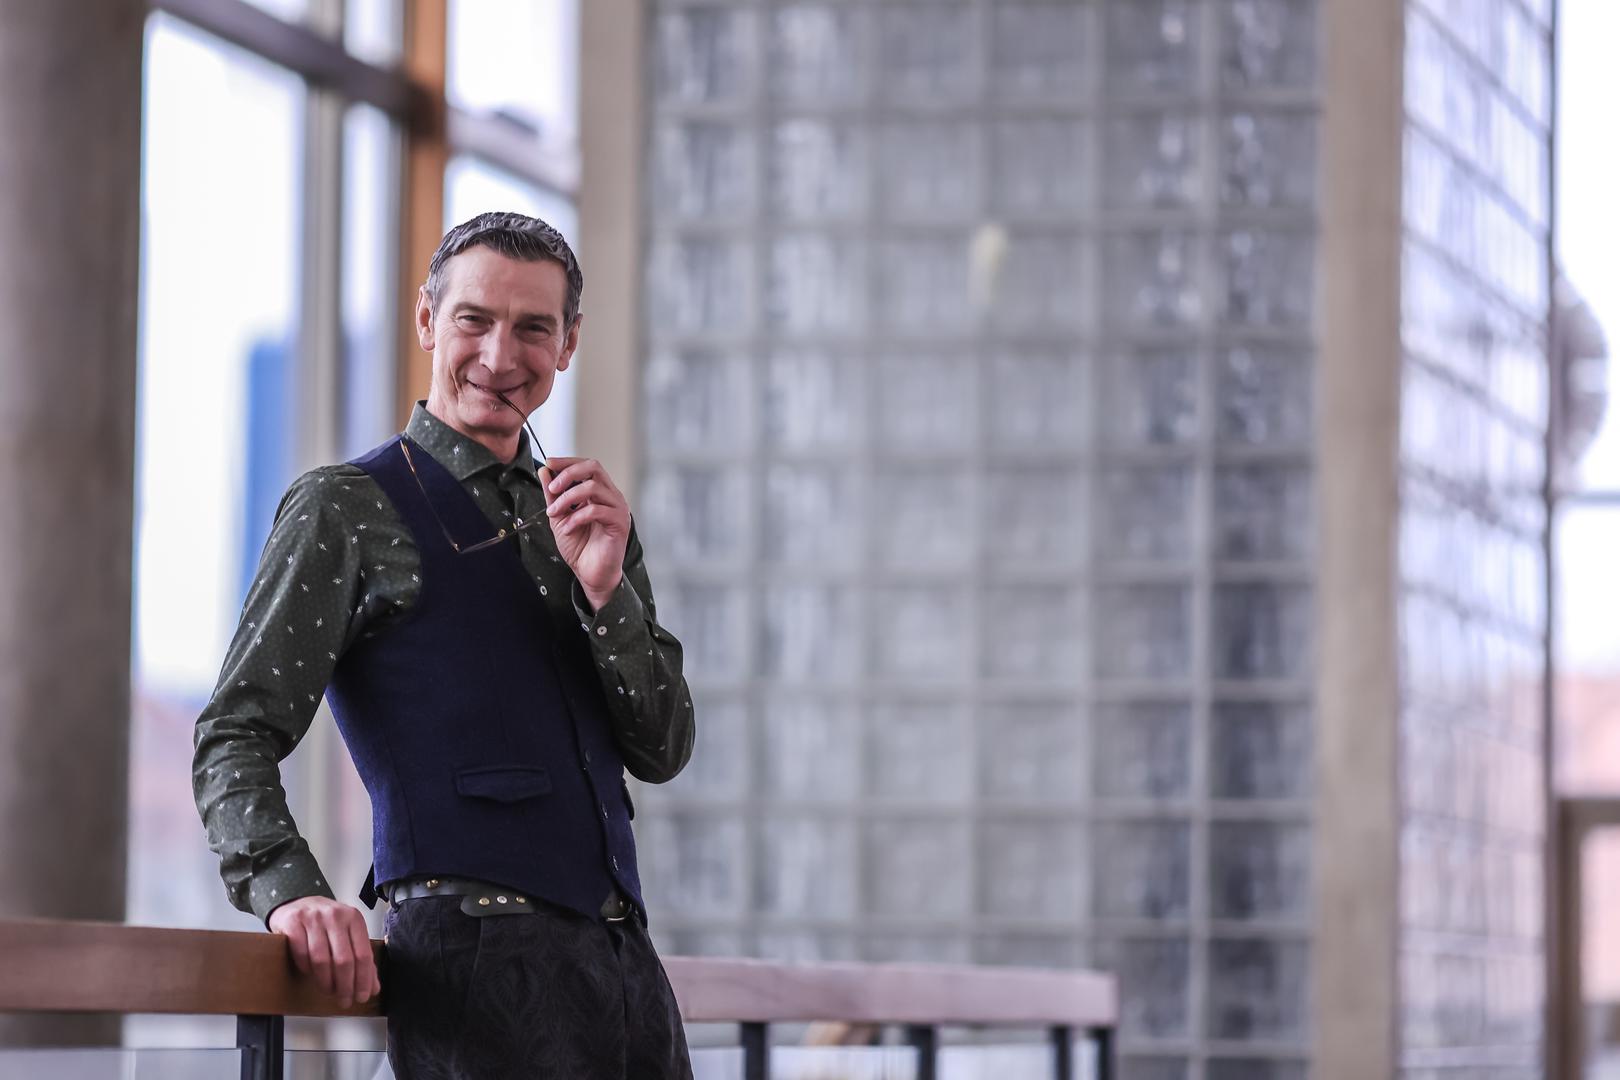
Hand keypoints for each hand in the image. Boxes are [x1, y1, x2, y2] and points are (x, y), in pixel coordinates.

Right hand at [266, 896, 379, 1007]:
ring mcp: (313, 918)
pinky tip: (310, 975)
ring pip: (322, 960)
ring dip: (326, 982)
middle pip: (344, 960)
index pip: (363, 954)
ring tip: (329, 991)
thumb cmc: (326, 923)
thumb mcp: (348, 934)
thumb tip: (373, 988)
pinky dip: (307, 969)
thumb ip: (361, 958)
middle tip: (345, 1000)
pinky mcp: (293, 923)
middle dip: (345, 986)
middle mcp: (335, 916)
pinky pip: (302, 954)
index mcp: (354, 918)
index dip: (364, 980)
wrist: (297, 903)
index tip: (362, 997)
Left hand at [541, 457, 629, 607]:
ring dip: (567, 498)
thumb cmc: (579, 547)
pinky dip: (577, 518)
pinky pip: (597, 511)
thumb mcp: (559, 516)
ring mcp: (618, 509)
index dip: (568, 461)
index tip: (548, 463)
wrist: (591, 574)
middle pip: (594, 468)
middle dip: (569, 474)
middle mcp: (611, 496)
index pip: (587, 465)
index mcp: (600, 492)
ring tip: (553, 513)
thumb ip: (553, 494)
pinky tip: (567, 528)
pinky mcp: (619, 524)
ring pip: (593, 488)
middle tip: (551, 489)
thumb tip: (545, 470)